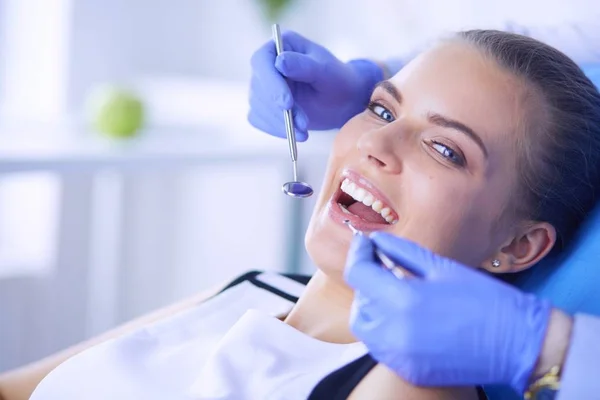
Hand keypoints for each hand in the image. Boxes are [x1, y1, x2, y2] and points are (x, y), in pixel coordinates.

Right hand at [248, 30, 382, 140]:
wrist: (341, 101)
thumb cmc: (336, 80)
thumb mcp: (326, 70)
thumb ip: (304, 65)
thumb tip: (280, 61)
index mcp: (281, 45)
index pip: (262, 61)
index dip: (271, 82)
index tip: (287, 103)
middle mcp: (266, 64)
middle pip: (258, 87)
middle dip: (279, 109)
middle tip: (303, 123)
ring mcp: (262, 86)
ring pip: (258, 106)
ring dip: (281, 122)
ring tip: (305, 128)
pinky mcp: (262, 106)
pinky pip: (259, 120)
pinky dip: (276, 129)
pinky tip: (295, 133)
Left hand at [344, 232, 551, 393]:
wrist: (518, 343)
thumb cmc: (484, 299)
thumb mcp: (441, 268)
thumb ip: (402, 252)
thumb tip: (376, 241)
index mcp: (403, 299)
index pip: (358, 273)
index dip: (358, 254)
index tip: (364, 244)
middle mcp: (394, 331)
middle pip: (359, 303)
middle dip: (366, 284)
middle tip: (384, 270)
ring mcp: (399, 356)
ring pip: (366, 329)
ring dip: (373, 309)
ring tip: (396, 296)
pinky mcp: (408, 371)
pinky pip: (382, 349)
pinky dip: (385, 332)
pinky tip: (407, 320)